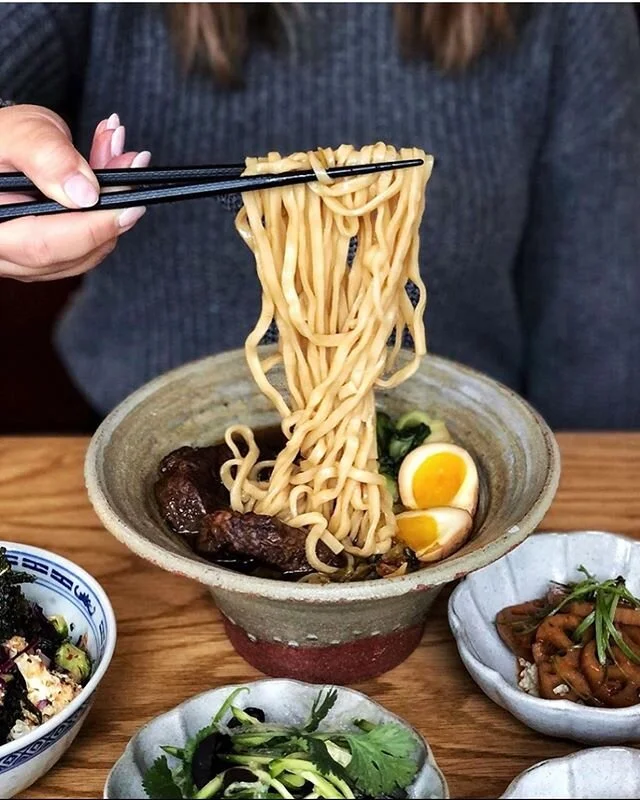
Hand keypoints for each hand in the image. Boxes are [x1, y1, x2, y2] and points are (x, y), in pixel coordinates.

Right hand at [0, 105, 150, 281]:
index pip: (43, 246)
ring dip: (112, 207)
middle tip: (131, 165)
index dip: (93, 229)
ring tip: (116, 158)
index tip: (131, 204)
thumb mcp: (20, 133)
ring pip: (84, 252)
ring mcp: (24, 262)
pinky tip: (108, 176)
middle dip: (110, 211)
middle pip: (70, 255)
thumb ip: (49, 159)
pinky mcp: (45, 257)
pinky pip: (85, 246)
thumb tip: (86, 194)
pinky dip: (104, 213)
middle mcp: (5, 255)